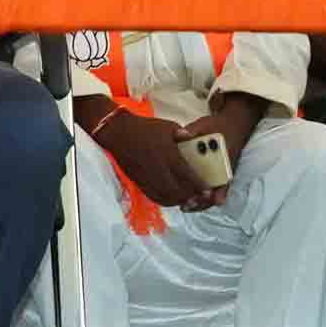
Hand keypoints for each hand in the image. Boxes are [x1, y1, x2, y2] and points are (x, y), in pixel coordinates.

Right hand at [93, 108, 215, 211]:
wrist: (116, 131)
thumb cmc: (143, 127)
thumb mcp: (168, 126)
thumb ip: (184, 135)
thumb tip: (193, 139)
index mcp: (167, 154)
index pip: (187, 176)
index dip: (200, 187)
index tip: (209, 192)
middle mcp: (157, 168)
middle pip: (177, 191)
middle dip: (190, 197)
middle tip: (199, 198)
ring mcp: (146, 176)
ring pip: (165, 196)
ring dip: (178, 201)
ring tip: (187, 200)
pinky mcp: (138, 179)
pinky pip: (153, 196)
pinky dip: (165, 200)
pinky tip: (171, 198)